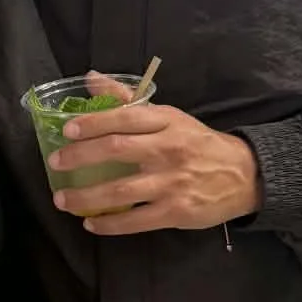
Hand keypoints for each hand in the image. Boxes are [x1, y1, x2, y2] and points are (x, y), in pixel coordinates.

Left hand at [49, 98, 262, 235]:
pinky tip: (91, 223)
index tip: (67, 130)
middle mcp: (168, 149)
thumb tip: (91, 78)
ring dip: (87, 196)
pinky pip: (136, 220)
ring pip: (121, 190)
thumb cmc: (198, 143)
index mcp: (166, 122)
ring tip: (63, 200)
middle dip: (81, 157)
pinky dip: (110, 223)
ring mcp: (172, 182)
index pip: (124, 118)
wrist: (244, 175)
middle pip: (117, 150)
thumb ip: (128, 100)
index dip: (93, 123)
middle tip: (56, 162)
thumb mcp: (169, 116)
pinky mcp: (176, 211)